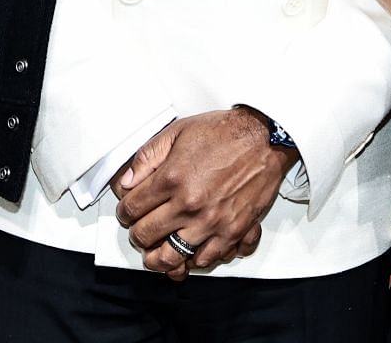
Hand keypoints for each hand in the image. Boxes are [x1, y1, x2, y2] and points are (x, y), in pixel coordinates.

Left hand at [114, 109, 292, 279]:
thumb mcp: (178, 132)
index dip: (125, 212)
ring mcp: (211, 222)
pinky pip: (206, 259)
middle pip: (146, 236)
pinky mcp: (233, 231)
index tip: (128, 212)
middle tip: (140, 231)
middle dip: (137, 235)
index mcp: (172, 179)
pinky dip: (193, 259)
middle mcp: (190, 205)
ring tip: (157, 251)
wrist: (265, 138)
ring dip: (159, 257)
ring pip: (172, 257)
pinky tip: (190, 249)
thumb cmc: (225, 133)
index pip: (132, 209)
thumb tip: (126, 182)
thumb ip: (147, 157)